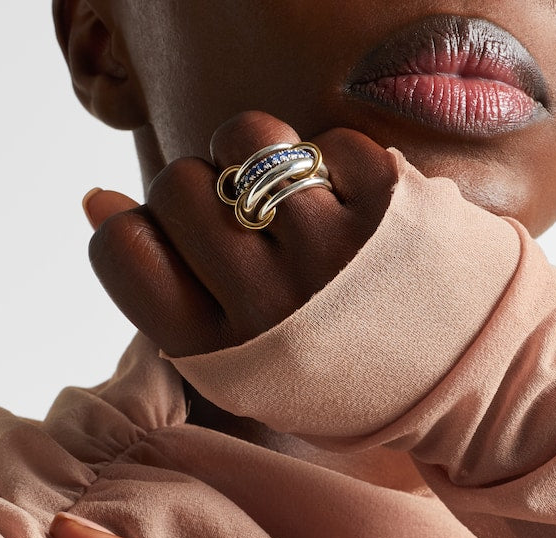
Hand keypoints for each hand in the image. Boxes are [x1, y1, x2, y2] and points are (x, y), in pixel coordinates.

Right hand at [83, 110, 397, 356]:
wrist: (461, 382)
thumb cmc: (334, 374)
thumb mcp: (243, 366)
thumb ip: (166, 296)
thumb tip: (94, 198)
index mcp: (222, 356)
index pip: (121, 249)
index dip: (139, 229)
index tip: (178, 243)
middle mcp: (268, 307)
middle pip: (175, 186)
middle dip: (202, 192)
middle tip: (246, 226)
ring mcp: (331, 252)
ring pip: (244, 140)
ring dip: (261, 156)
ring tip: (295, 200)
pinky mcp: (391, 203)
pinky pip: (323, 137)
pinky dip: (332, 162)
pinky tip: (355, 209)